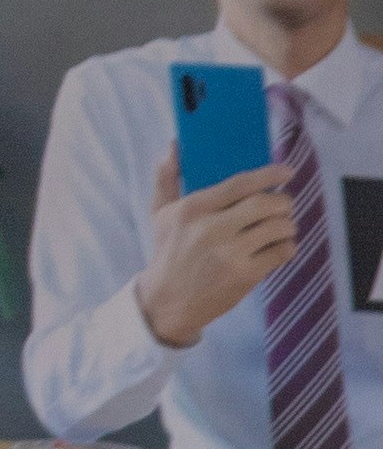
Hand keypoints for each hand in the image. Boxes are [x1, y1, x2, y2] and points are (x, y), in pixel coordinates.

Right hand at [139, 141, 299, 351]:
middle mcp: (212, 228)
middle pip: (266, 203)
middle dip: (284, 202)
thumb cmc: (167, 253)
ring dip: (287, 225)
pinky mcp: (245, 275)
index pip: (240, 184)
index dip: (269, 175)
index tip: (287, 172)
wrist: (168, 302)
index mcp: (193, 208)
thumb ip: (167, 178)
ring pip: (279, 227)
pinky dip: (286, 247)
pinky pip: (282, 252)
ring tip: (281, 227)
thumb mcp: (160, 214)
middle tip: (284, 205)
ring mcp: (231, 253)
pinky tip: (277, 247)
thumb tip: (173, 146)